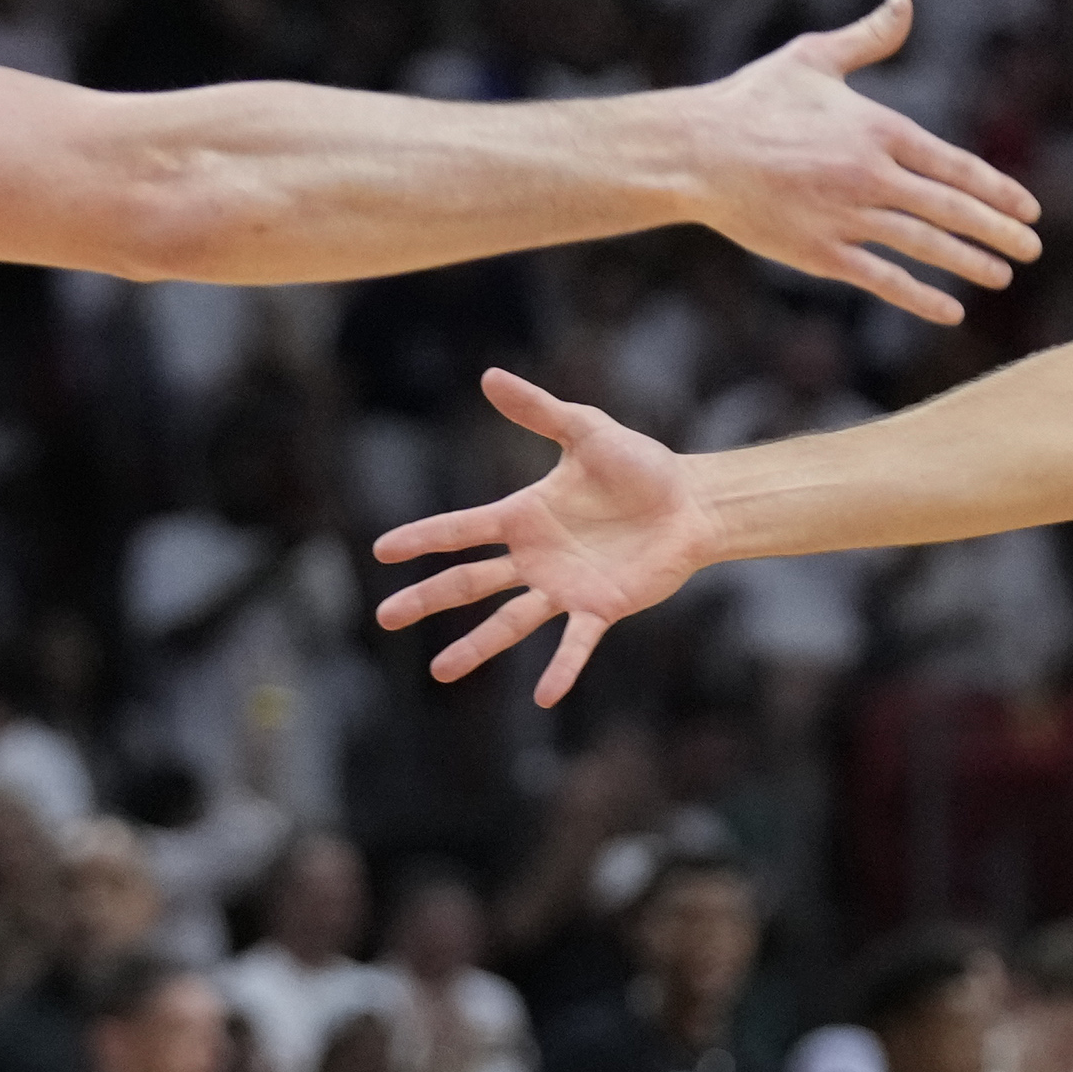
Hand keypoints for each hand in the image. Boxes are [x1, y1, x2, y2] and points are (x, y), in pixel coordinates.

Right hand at [375, 367, 705, 704]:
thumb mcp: (586, 431)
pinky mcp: (600, 608)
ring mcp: (563, 587)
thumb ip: (539, 411)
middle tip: (385, 617)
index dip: (422, 538)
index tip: (382, 550)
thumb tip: (489, 376)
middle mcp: (534, 558)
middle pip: (469, 583)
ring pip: (509, 621)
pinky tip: (542, 695)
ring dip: (475, 646)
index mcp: (523, 516)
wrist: (690, 502)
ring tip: (440, 671)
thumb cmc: (639, 466)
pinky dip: (561, 668)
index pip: (461, 530)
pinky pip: (575, 643)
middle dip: (427, 599)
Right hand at [688, 0, 1043, 326]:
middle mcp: (871, 175)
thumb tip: (905, 0)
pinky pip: (881, 279)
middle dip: (999, 229)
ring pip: (925, 245)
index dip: (996, 189)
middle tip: (1034, 247)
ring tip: (1004, 274)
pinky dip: (919, 296)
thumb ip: (869, 37)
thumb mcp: (815, 58)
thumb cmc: (753, 100)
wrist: (696, 152)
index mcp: (878, 129)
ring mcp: (847, 217)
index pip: (954, 164)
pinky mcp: (820, 252)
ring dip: (970, 262)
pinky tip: (951, 311)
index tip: (1028, 206)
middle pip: (951, 208)